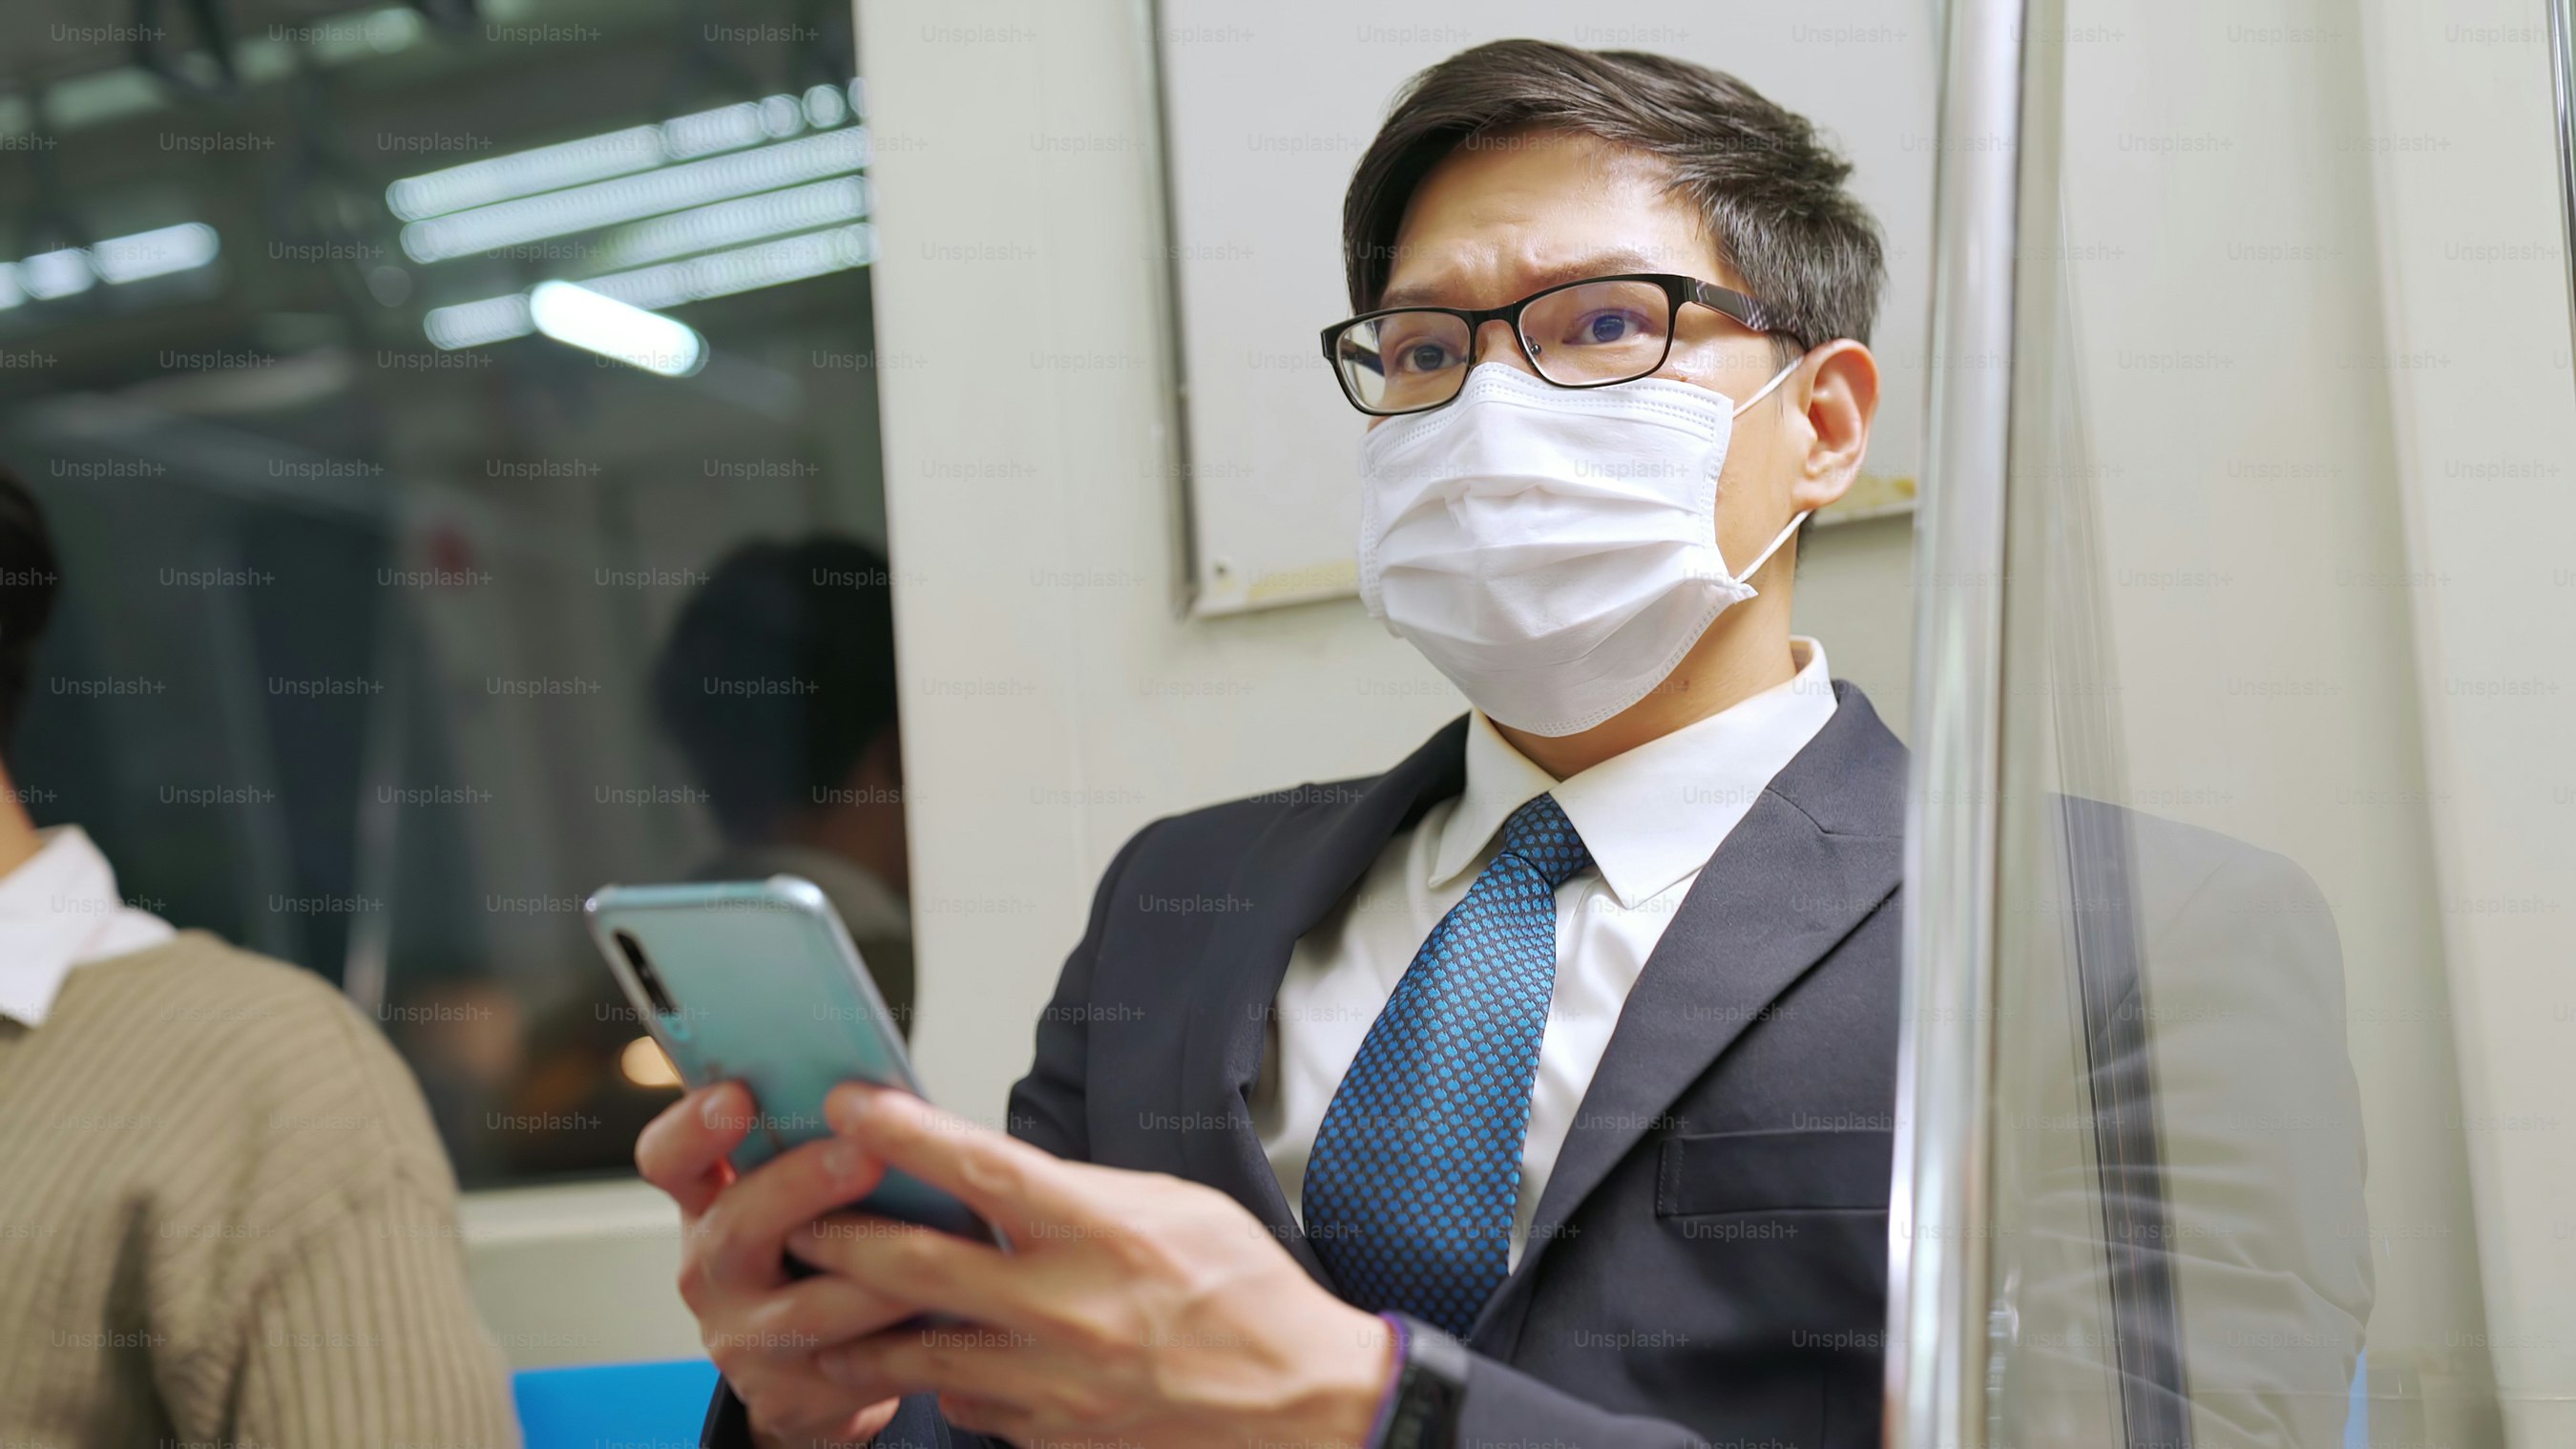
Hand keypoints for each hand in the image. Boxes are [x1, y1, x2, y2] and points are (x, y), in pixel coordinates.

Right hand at [635, 1082, 922, 1447]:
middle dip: (803, 1185)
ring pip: (809, 1309)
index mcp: (710, 1204)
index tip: (737, 1094)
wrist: (815, 1375)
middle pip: (737, 1227)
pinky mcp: (794, 1397)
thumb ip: (821, 1146)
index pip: (671, 1159)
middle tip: (865, 1156)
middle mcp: (713, 1272)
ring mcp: (746, 1341)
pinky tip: (955, 1312)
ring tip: (936, 1245)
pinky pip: (858, 1369)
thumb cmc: (821, 1257)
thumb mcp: (802, 1198)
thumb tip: (886, 1092)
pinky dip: (912, 1339)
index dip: (694, 1128)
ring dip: (877, 1274)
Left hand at [789, 1082, 1397, 1448]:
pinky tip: (931, 1359)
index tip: (849, 1103)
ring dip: (859, 1320)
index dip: (904, 1132)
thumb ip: (1082, 1194)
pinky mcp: (1049, 1436)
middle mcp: (1067, 1307)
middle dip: (838, 1234)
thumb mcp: (1176, 1208)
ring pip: (916, 1349)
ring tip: (821, 1297)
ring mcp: (1052, 1383)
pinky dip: (940, 1379)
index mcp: (1103, 1230)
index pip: (982, 1168)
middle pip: (915, 1264)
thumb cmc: (1247, 1296)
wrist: (1300, 1407)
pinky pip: (964, 1406)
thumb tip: (1003, 1180)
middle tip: (795, 1214)